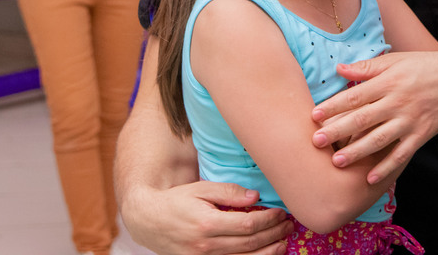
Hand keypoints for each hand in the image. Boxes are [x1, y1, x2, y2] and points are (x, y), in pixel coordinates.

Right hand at [121, 181, 292, 254]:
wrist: (148, 221)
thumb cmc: (177, 201)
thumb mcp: (201, 189)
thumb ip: (229, 192)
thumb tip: (256, 196)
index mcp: (207, 223)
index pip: (248, 224)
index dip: (269, 219)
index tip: (281, 213)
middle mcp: (206, 246)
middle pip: (250, 244)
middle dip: (273, 235)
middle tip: (288, 226)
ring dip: (268, 253)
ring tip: (283, 243)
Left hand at [310, 49, 437, 184]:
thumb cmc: (424, 67)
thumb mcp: (395, 61)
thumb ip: (367, 68)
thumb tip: (338, 68)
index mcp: (389, 82)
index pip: (356, 95)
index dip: (334, 106)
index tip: (314, 115)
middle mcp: (398, 102)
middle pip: (363, 118)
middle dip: (338, 131)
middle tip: (316, 142)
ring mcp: (410, 121)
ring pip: (379, 139)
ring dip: (357, 151)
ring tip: (337, 161)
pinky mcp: (421, 135)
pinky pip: (401, 154)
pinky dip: (386, 167)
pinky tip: (370, 179)